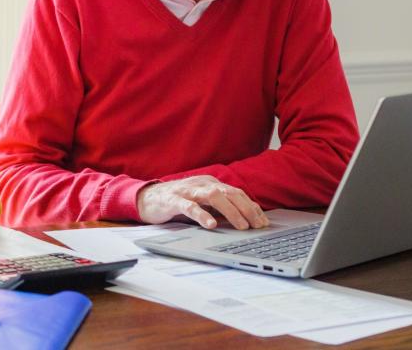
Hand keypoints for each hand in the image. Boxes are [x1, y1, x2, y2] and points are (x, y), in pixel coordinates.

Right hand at [136, 175, 268, 229]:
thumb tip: (243, 220)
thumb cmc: (177, 202)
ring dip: (231, 211)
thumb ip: (219, 208)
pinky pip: (189, 206)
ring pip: (214, 196)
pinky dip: (202, 215)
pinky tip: (211, 225)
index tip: (264, 222)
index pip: (237, 193)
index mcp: (210, 184)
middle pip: (230, 193)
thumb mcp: (202, 203)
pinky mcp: (173, 200)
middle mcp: (202, 184)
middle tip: (258, 226)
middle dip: (247, 209)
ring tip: (242, 226)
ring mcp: (187, 191)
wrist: (147, 198)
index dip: (252, 207)